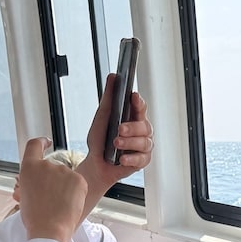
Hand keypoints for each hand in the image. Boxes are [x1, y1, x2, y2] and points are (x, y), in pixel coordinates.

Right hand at [17, 138, 86, 241]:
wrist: (49, 229)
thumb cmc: (35, 217)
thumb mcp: (24, 195)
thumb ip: (31, 182)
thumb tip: (36, 180)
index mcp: (29, 167)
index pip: (34, 145)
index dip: (41, 142)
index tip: (46, 142)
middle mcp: (46, 165)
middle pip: (52, 167)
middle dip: (54, 180)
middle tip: (50, 199)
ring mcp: (64, 170)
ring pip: (66, 177)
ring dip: (65, 188)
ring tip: (58, 206)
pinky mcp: (79, 178)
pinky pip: (78, 183)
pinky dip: (76, 193)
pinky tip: (69, 205)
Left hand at [76, 75, 152, 198]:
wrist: (96, 164)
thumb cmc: (101, 140)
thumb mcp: (102, 117)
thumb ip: (108, 98)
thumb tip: (113, 77)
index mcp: (133, 118)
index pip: (140, 107)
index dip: (138, 102)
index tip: (133, 97)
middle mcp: (141, 131)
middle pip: (144, 126)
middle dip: (132, 127)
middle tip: (119, 128)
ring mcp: (142, 146)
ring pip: (144, 142)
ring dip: (129, 142)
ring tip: (116, 143)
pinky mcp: (141, 161)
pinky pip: (141, 159)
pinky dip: (131, 158)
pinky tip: (122, 158)